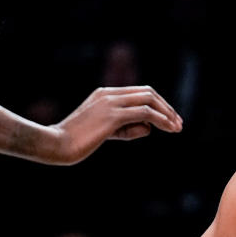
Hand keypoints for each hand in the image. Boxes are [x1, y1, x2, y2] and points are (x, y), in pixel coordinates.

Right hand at [51, 85, 182, 163]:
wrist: (57, 144)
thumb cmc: (78, 141)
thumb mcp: (107, 133)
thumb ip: (127, 128)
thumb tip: (148, 127)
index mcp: (105, 94)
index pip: (139, 92)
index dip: (158, 104)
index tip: (170, 119)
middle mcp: (109, 94)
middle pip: (148, 92)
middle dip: (166, 107)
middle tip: (178, 124)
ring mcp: (110, 103)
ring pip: (149, 101)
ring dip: (167, 114)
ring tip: (177, 128)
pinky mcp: (112, 116)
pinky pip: (144, 113)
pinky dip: (160, 120)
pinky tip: (168, 128)